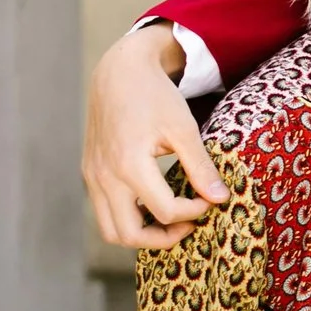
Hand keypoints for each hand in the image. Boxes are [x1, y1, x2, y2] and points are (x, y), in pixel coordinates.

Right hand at [82, 23, 226, 248]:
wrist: (118, 72)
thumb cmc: (154, 95)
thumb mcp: (183, 128)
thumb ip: (200, 167)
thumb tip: (220, 198)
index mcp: (128, 164)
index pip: (164, 210)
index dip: (193, 211)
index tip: (210, 199)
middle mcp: (104, 176)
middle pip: (129, 235)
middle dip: (163, 238)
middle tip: (189, 224)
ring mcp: (93, 177)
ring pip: (110, 230)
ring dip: (141, 235)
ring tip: (171, 220)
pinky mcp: (90, 173)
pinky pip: (104, 212)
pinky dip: (127, 219)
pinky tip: (152, 205)